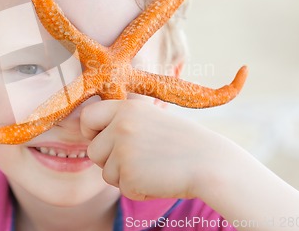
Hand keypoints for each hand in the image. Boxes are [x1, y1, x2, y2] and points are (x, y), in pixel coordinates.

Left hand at [80, 99, 227, 200]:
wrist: (210, 163)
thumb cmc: (182, 143)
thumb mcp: (151, 118)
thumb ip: (124, 122)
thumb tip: (94, 134)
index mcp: (127, 108)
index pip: (88, 116)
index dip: (90, 131)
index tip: (99, 139)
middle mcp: (121, 125)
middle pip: (93, 150)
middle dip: (108, 161)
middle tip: (136, 160)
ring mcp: (123, 149)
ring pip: (106, 173)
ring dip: (124, 177)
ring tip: (152, 168)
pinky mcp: (128, 174)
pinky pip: (122, 188)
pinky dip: (138, 190)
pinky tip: (157, 179)